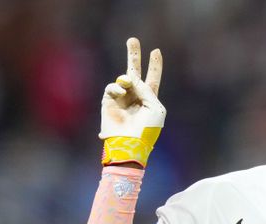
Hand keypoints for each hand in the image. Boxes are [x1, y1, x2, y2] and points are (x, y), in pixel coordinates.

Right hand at [100, 37, 165, 167]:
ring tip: (129, 85)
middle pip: (135, 72)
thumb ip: (147, 90)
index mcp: (150, 100)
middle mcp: (135, 97)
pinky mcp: (109, 101)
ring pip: (123, 78)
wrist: (129, 143)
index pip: (153, 79)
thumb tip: (131, 79)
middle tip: (132, 39)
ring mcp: (122, 98)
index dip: (155, 66)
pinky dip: (117, 87)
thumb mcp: (155, 108)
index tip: (156, 51)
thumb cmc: (147, 129)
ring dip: (128, 78)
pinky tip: (121, 92)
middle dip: (134, 56)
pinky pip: (112, 86)